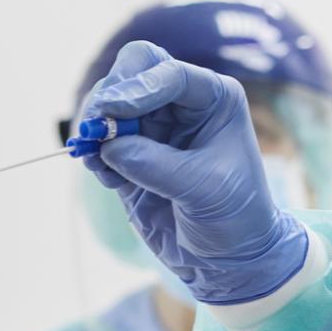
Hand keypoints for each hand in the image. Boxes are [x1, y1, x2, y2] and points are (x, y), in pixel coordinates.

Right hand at [80, 41, 307, 303]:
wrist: (229, 259)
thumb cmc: (235, 217)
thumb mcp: (204, 189)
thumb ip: (155, 164)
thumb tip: (109, 147)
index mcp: (214, 99)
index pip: (169, 73)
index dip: (137, 87)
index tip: (113, 110)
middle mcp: (182, 105)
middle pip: (133, 71)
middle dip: (110, 95)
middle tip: (96, 125)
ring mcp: (154, 129)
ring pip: (110, 104)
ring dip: (97, 128)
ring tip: (97, 159)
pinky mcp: (130, 156)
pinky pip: (101, 142)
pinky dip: (95, 155)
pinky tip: (108, 179)